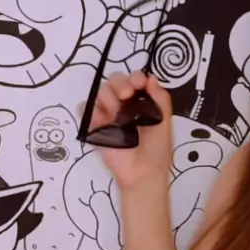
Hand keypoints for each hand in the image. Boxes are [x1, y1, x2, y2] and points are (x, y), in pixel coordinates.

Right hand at [86, 71, 172, 189]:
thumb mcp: (165, 121)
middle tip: (126, 96)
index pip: (134, 79)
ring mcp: (108, 114)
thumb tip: (151, 78)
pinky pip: (85, 109)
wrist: (143, 172)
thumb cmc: (157, 148)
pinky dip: (89, 109)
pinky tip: (100, 118)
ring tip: (116, 114)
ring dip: (108, 97)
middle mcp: (123, 104)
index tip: (139, 84)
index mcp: (140, 101)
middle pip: (114, 81)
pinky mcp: (95, 126)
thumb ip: (160, 98)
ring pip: (100, 92)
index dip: (135, 77)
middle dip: (120, 83)